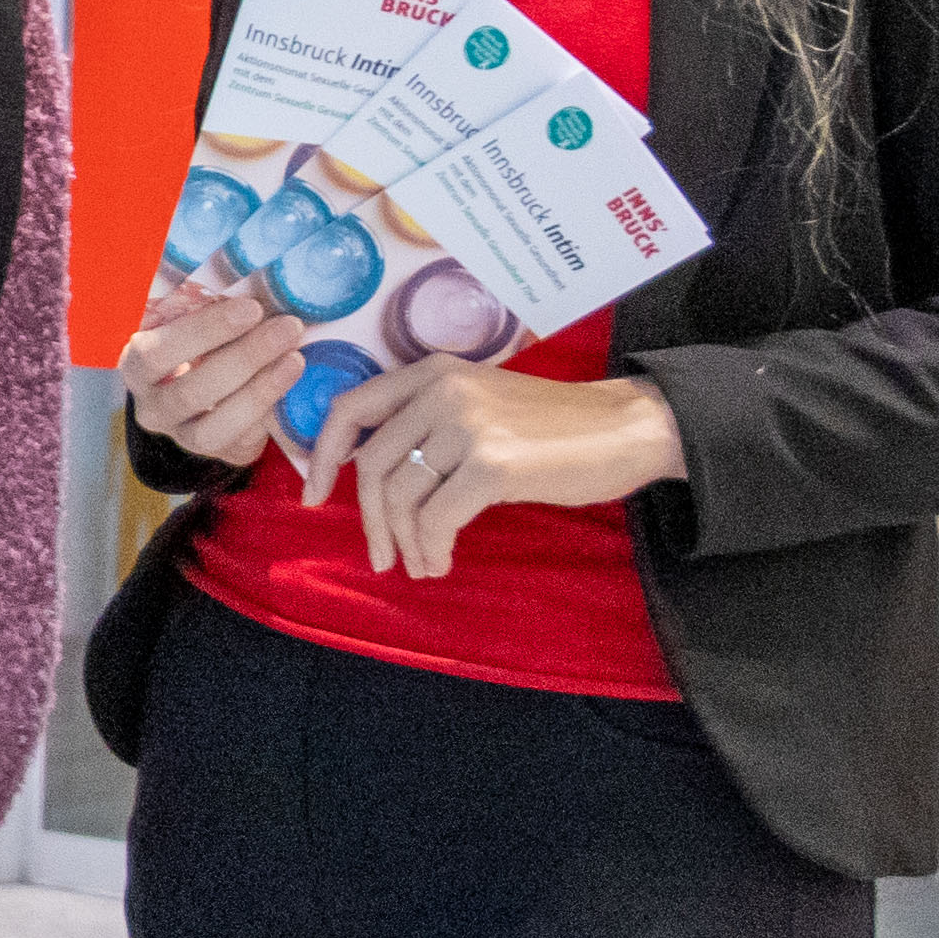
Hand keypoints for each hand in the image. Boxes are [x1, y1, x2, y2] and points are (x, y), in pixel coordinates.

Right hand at [116, 269, 305, 469]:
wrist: (208, 390)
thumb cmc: (200, 340)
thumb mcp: (190, 319)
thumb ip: (203, 304)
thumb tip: (245, 274)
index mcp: (137, 364)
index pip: (158, 352)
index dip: (204, 332)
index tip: (251, 308)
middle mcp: (150, 406)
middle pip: (190, 390)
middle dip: (245, 357)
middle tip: (288, 327)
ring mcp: (180, 435)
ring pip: (214, 425)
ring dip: (261, 390)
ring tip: (296, 358)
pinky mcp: (213, 452)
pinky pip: (239, 441)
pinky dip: (267, 413)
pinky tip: (291, 385)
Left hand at [309, 358, 688, 578]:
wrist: (625, 428)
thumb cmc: (551, 427)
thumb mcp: (478, 404)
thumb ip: (426, 424)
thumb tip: (368, 475)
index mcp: (431, 372)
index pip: (349, 408)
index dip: (322, 455)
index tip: (313, 495)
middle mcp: (441, 391)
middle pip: (372, 465)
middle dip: (370, 520)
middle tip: (381, 557)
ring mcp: (466, 426)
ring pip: (401, 496)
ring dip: (404, 543)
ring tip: (422, 565)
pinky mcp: (492, 465)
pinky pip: (436, 519)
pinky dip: (431, 549)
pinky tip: (442, 561)